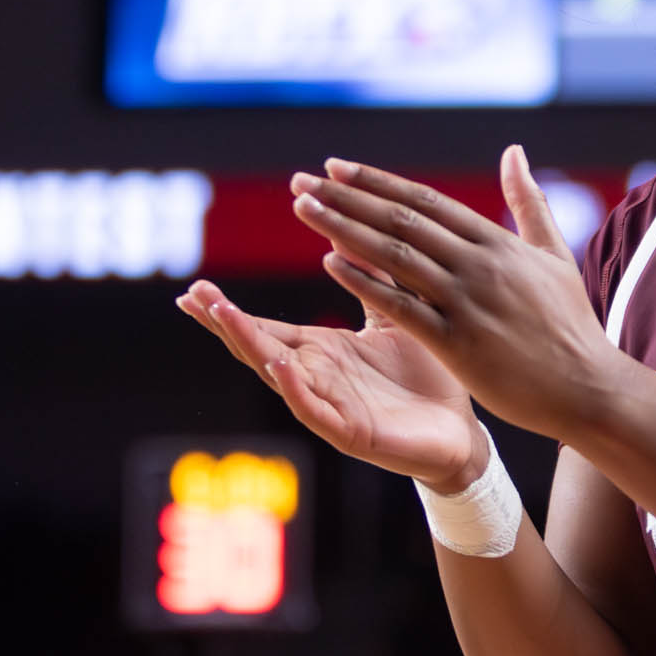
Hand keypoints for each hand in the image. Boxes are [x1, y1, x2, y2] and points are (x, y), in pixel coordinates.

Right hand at [176, 275, 485, 489]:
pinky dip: (294, 388)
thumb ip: (372, 275)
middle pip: (258, 348)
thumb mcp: (394, 316)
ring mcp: (329, 406)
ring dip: (250, 345)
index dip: (227, 311)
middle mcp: (316, 378)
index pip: (264, 328)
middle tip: (193, 295)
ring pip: (276, 374)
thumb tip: (349, 224)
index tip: (193, 289)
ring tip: (223, 315)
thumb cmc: (426, 375)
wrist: (462, 431)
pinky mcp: (350, 431)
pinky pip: (314, 410)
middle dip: (224, 323)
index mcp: (321, 352)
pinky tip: (279, 364)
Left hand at [288, 145, 620, 441]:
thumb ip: (528, 202)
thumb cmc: (570, 324)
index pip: (426, 201)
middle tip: (302, 180)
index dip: (377, 182)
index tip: (337, 167)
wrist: (586, 386)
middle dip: (347, 197)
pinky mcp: (458, 343)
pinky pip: (401, 306)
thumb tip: (513, 151)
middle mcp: (479, 264)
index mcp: (498, 243)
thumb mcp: (553, 253)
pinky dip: (365, 282)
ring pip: (394, 255)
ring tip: (304, 209)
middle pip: (401, 221)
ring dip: (344, 228)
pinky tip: (330, 263)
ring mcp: (467, 302)